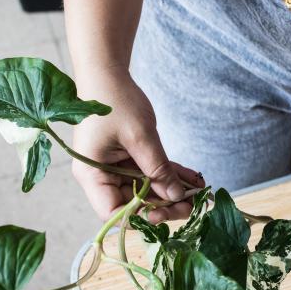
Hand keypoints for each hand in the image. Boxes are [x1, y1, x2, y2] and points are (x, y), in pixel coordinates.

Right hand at [71, 67, 203, 222]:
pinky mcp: (124, 158)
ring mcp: (112, 167)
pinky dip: (168, 175)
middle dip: (163, 204)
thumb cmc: (115, 100)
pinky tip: (191, 178)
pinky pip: (148, 173)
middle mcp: (99, 176)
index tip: (166, 212)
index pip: (112, 212)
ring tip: (198, 191)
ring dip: (170, 190)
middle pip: (132, 203)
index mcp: (92, 174)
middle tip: (191, 204)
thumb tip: (176, 196)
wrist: (106, 72)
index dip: (139, 217)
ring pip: (144, 189)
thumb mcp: (140, 137)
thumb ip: (158, 169)